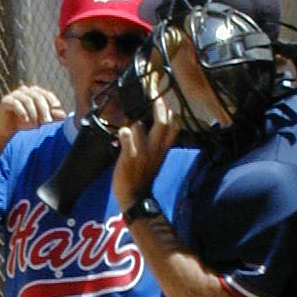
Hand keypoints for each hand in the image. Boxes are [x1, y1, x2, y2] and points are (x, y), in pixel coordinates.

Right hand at [0, 85, 65, 142]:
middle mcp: (25, 90)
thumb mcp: (40, 120)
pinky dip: (22, 112)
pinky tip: (26, 120)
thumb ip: (52, 117)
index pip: (45, 94)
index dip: (51, 100)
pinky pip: (15, 104)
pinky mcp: (6, 100)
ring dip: (33, 113)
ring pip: (27, 100)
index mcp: (34, 92)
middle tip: (48, 122)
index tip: (57, 108)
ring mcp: (15, 94)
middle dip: (44, 110)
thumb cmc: (25, 123)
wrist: (7, 129)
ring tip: (36, 125)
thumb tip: (64, 115)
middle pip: (37, 96)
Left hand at [112, 93, 180, 211]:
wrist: (135, 199)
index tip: (165, 103)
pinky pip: (126, 137)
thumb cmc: (142, 178)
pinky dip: (123, 132)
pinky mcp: (128, 157)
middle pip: (163, 122)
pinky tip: (121, 134)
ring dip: (133, 123)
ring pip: (140, 126)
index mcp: (163, 150)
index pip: (175, 127)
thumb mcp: (156, 160)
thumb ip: (156, 144)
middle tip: (151, 97)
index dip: (172, 112)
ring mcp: (142, 153)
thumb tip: (149, 125)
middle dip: (158, 105)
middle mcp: (155, 149)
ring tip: (128, 130)